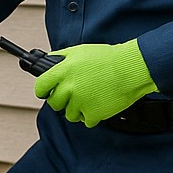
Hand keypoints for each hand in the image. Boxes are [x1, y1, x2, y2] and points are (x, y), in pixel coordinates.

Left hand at [33, 40, 156, 126]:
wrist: (131, 68)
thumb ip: (61, 58)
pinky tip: (98, 104)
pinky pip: (86, 121)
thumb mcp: (79, 51)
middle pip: (54, 103)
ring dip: (77, 109)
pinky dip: (91, 115)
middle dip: (61, 100)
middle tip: (72, 95)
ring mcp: (80, 102)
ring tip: (89, 98)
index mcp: (63, 71)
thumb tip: (48, 63)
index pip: (40, 86)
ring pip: (69, 114)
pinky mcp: (93, 114)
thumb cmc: (108, 58)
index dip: (43, 90)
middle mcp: (69, 88)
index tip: (46, 91)